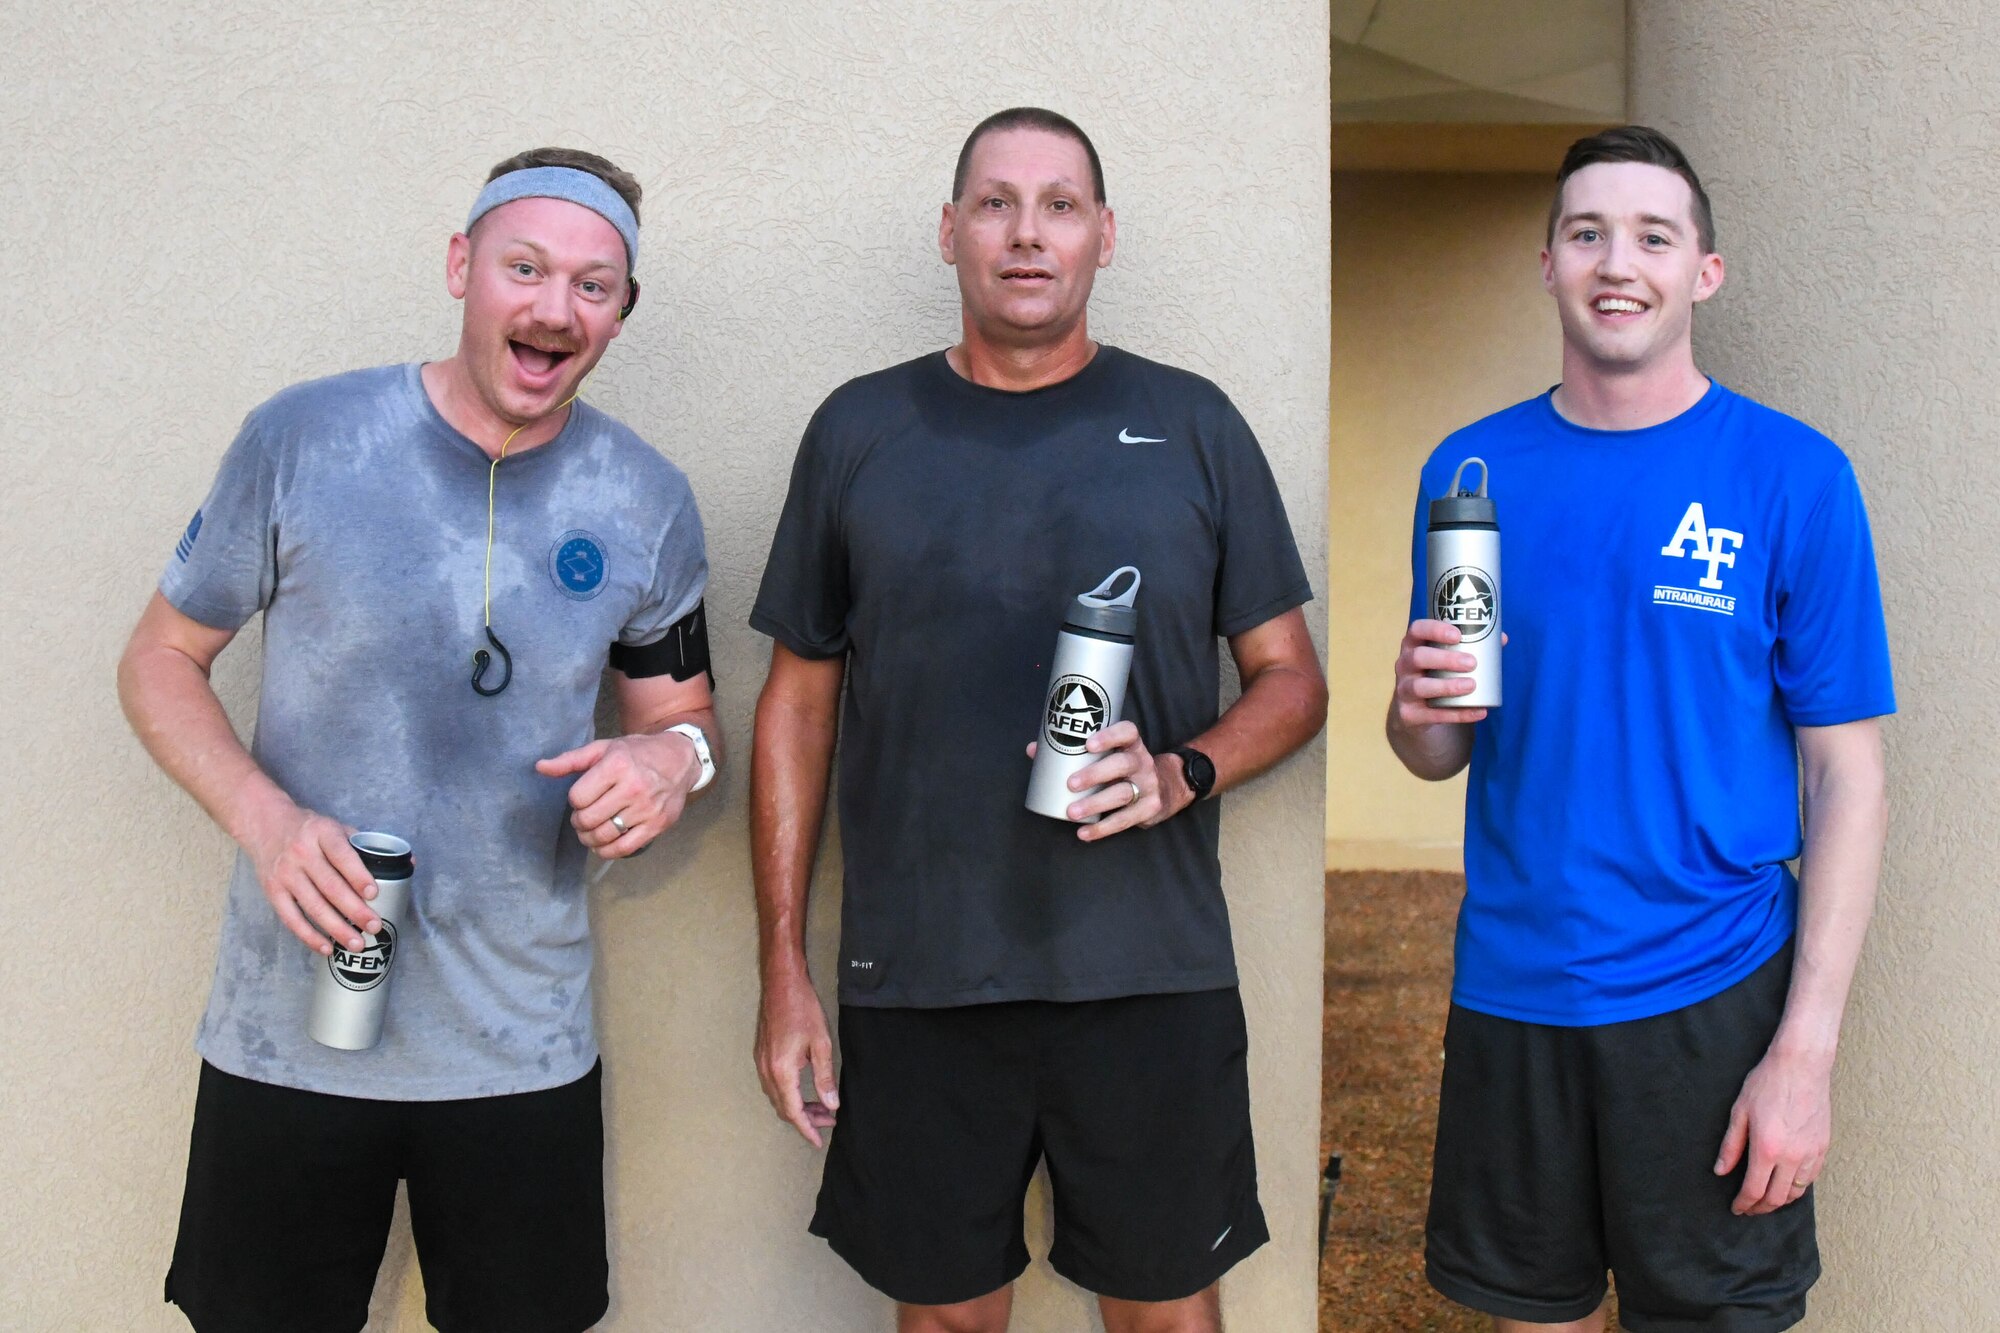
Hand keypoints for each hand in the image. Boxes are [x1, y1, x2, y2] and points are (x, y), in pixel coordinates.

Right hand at [244, 804, 378, 955]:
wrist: (265, 825)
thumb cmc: (312, 830)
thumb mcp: (337, 827)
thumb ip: (367, 845)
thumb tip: (409, 861)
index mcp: (322, 833)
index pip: (342, 854)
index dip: (358, 875)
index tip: (374, 893)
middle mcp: (301, 853)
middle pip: (330, 886)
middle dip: (354, 910)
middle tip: (374, 927)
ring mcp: (285, 873)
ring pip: (313, 906)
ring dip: (336, 928)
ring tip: (357, 944)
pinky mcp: (272, 890)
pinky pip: (290, 918)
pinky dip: (308, 935)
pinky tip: (326, 947)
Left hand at [536, 732, 698, 859]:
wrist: (680, 758)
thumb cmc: (637, 753)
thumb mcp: (604, 748)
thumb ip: (571, 760)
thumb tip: (540, 768)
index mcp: (617, 765)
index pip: (578, 797)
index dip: (575, 800)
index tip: (582, 797)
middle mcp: (633, 787)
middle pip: (589, 819)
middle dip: (580, 822)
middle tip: (584, 817)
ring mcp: (647, 808)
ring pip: (604, 836)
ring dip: (590, 839)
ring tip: (591, 831)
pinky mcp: (657, 824)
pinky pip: (625, 848)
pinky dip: (608, 851)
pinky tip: (604, 844)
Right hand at [755, 969, 838, 1146]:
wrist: (781, 984)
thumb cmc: (802, 1009)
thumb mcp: (821, 1044)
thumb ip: (825, 1077)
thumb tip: (831, 1105)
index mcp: (782, 1071)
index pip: (793, 1111)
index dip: (807, 1128)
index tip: (818, 1141)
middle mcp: (766, 1071)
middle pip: (783, 1107)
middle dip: (805, 1119)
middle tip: (828, 1121)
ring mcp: (761, 1063)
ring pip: (777, 1097)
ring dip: (797, 1106)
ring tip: (821, 1107)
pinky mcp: (762, 1055)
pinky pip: (773, 1085)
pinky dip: (788, 1094)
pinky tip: (804, 1090)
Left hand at [1024, 720, 1182, 839]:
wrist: (1167, 788)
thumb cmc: (1123, 768)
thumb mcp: (1110, 755)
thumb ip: (1073, 751)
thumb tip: (1034, 750)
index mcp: (1131, 745)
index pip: (1127, 732)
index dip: (1109, 736)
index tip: (1088, 744)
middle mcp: (1142, 763)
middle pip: (1122, 765)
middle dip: (1095, 774)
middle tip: (1070, 784)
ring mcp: (1148, 786)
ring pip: (1122, 794)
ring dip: (1095, 804)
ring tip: (1072, 813)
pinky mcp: (1149, 809)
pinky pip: (1125, 820)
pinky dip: (1103, 828)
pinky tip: (1084, 833)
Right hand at [1391, 619, 1499, 726]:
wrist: (1416, 713)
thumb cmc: (1436, 675)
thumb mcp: (1445, 659)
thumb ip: (1471, 647)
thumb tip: (1502, 639)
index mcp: (1413, 646)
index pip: (1416, 630)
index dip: (1434, 629)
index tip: (1458, 635)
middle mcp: (1403, 666)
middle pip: (1418, 657)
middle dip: (1445, 659)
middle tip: (1472, 663)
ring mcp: (1403, 690)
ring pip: (1419, 686)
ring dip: (1447, 686)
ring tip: (1471, 685)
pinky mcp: (1409, 714)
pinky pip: (1431, 715)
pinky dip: (1457, 714)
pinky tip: (1478, 712)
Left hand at [1714, 1046, 1832, 1214]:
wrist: (1801, 1066)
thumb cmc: (1767, 1084)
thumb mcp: (1739, 1112)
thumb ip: (1731, 1145)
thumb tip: (1721, 1171)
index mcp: (1767, 1149)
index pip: (1754, 1190)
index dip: (1744, 1203)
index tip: (1737, 1209)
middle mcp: (1791, 1157)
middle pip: (1776, 1198)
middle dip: (1761, 1208)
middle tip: (1749, 1209)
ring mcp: (1810, 1153)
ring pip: (1796, 1192)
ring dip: (1780, 1201)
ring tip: (1766, 1200)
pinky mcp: (1823, 1147)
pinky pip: (1810, 1178)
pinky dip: (1797, 1188)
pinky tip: (1786, 1184)